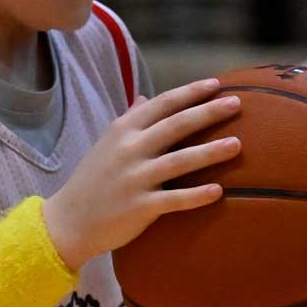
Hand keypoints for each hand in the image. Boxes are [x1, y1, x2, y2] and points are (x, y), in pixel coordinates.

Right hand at [43, 80, 238, 268]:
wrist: (68, 221)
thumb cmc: (93, 181)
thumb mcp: (106, 144)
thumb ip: (129, 120)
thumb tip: (145, 98)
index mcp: (123, 130)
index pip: (163, 104)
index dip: (190, 93)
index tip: (216, 85)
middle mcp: (130, 150)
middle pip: (176, 125)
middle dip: (208, 112)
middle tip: (237, 103)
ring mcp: (135, 178)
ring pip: (180, 160)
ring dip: (210, 151)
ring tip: (237, 144)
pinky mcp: (139, 207)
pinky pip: (174, 199)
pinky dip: (196, 195)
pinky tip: (218, 191)